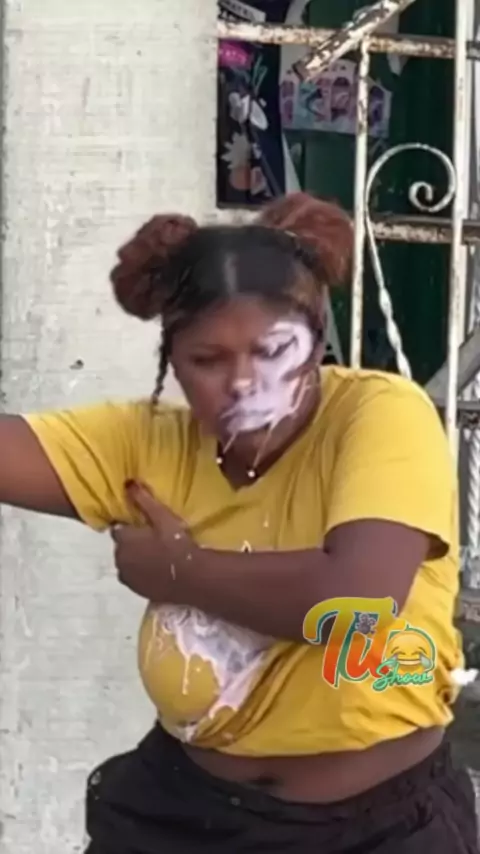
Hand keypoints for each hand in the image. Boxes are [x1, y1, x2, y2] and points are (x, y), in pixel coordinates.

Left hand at [111, 481, 196, 600]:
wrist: (192, 577)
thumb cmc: (176, 543)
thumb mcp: (162, 516)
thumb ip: (143, 500)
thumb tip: (127, 483)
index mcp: (123, 540)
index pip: (118, 529)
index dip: (130, 527)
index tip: (145, 527)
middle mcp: (119, 559)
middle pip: (121, 547)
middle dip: (132, 543)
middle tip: (153, 540)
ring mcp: (127, 577)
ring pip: (127, 563)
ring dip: (135, 559)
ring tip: (156, 555)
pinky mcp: (137, 591)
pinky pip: (134, 577)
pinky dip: (141, 573)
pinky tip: (157, 570)